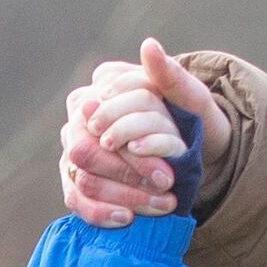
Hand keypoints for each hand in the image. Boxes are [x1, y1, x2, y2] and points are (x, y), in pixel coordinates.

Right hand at [60, 36, 219, 222]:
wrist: (193, 150)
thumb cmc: (190, 120)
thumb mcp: (191, 97)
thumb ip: (170, 75)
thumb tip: (149, 47)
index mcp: (103, 87)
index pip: (102, 119)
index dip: (131, 145)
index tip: (167, 168)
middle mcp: (80, 115)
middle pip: (86, 150)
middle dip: (128, 172)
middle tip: (167, 186)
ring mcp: (73, 148)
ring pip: (83, 177)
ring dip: (123, 194)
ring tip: (162, 205)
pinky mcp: (74, 179)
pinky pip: (75, 199)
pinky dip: (99, 212)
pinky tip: (127, 219)